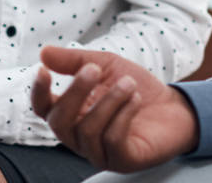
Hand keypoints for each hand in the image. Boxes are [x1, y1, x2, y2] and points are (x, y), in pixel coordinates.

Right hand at [32, 47, 198, 171]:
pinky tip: (135, 100)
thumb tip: (44, 52)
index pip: (44, 110)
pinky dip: (124, 114)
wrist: (173, 106)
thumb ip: (76, 60)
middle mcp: (80, 137)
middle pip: (59, 122)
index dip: (38, 93)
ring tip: (128, 83)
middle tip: (95, 70)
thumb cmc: (135, 87)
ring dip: (109, 101)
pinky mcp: (121, 160)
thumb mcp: (107, 65)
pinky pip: (112, 140)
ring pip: (88, 131)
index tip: (43, 70)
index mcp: (73, 113)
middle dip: (75, 92)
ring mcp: (99, 152)